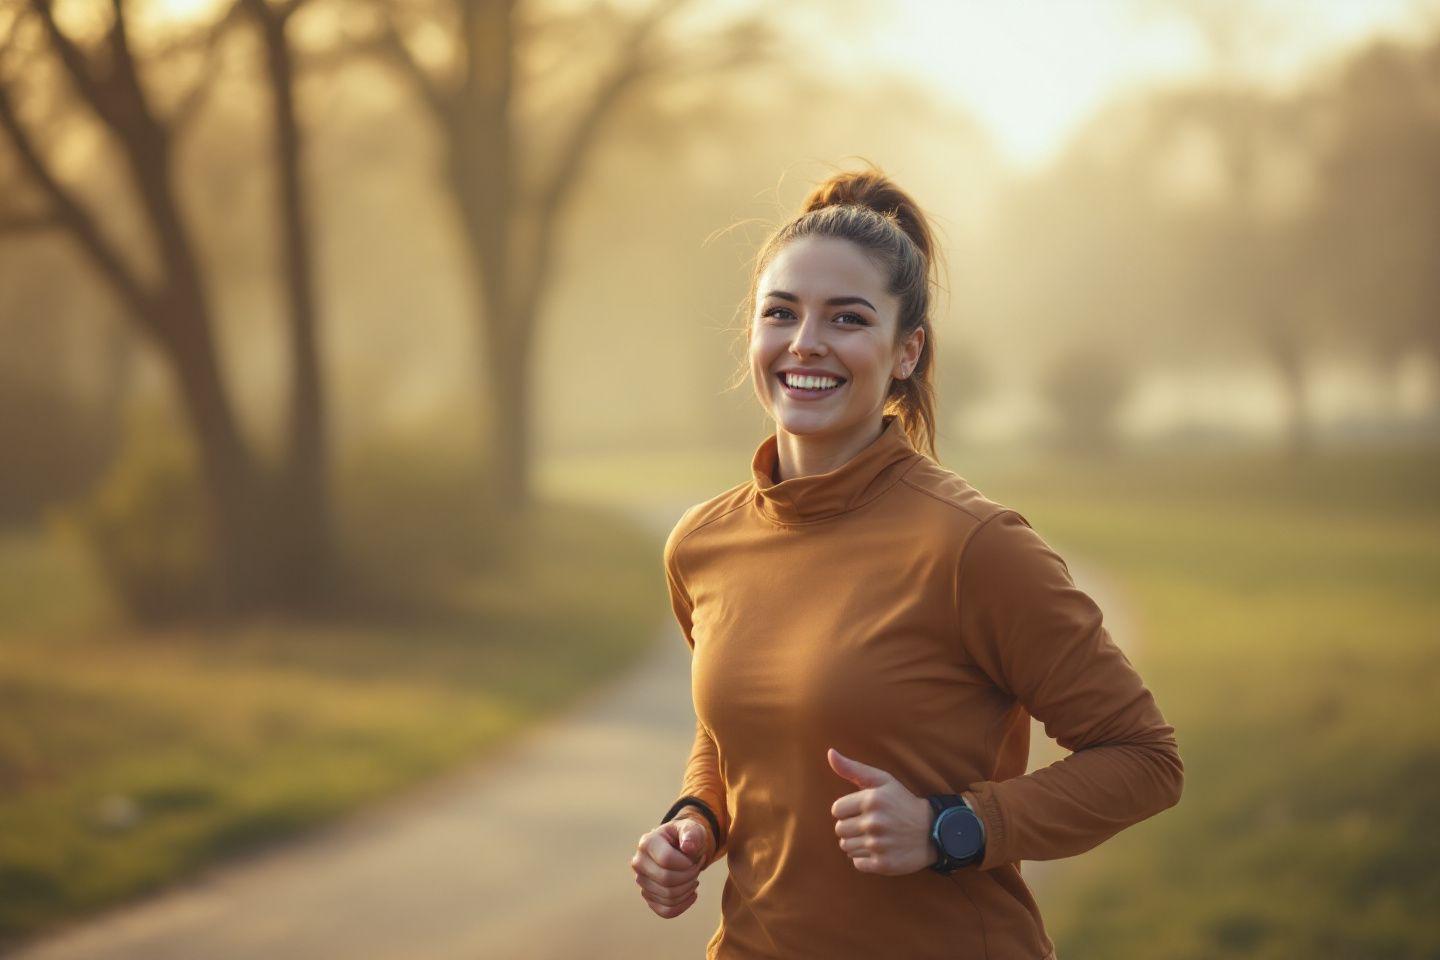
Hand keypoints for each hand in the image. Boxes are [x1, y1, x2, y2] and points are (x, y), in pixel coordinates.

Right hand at [632, 814, 712, 917]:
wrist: (678, 846)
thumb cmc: (685, 837)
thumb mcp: (691, 829)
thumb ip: (691, 833)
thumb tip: (688, 847)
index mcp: (647, 842)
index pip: (667, 860)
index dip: (687, 863)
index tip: (697, 858)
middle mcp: (639, 862)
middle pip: (667, 880)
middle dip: (689, 876)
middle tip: (697, 869)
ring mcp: (641, 881)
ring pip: (668, 897)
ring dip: (688, 890)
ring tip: (694, 878)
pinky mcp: (648, 896)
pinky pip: (665, 911)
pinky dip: (682, 906)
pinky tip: (692, 894)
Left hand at [828, 747, 935, 875]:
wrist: (932, 831)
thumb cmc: (902, 802)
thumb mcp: (882, 780)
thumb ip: (853, 768)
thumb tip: (830, 753)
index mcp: (871, 800)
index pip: (836, 810)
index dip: (848, 810)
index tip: (862, 811)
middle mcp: (874, 822)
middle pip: (839, 830)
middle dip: (851, 827)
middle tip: (869, 825)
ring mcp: (879, 845)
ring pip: (846, 847)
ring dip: (857, 843)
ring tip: (875, 837)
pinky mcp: (883, 864)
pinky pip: (857, 863)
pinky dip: (865, 859)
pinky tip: (879, 850)